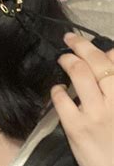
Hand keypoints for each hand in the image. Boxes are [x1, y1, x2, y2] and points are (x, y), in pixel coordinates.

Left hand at [51, 33, 113, 165]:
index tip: (101, 47)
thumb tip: (110, 63)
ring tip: (63, 58)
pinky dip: (58, 90)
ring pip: (80, 75)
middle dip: (82, 45)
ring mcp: (96, 113)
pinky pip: (63, 100)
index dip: (108, 51)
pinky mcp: (77, 127)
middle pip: (97, 63)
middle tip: (71, 38)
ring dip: (69, 61)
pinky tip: (57, 89)